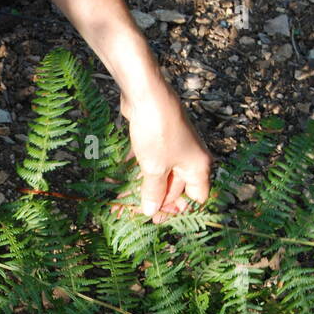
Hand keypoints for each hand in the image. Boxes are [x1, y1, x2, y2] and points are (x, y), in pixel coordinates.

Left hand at [119, 88, 212, 220]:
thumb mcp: (154, 168)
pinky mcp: (155, 138)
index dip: (178, 211)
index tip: (157, 220)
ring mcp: (171, 147)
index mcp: (197, 166)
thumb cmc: (158, 131)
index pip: (197, 197)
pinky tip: (115, 183)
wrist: (145, 94)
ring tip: (119, 206)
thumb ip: (153, 191)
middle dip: (154, 202)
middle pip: (174, 188)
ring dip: (140, 189)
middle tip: (133, 215)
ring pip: (157, 175)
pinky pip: (146, 161)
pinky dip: (133, 172)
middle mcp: (188, 157)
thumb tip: (150, 211)